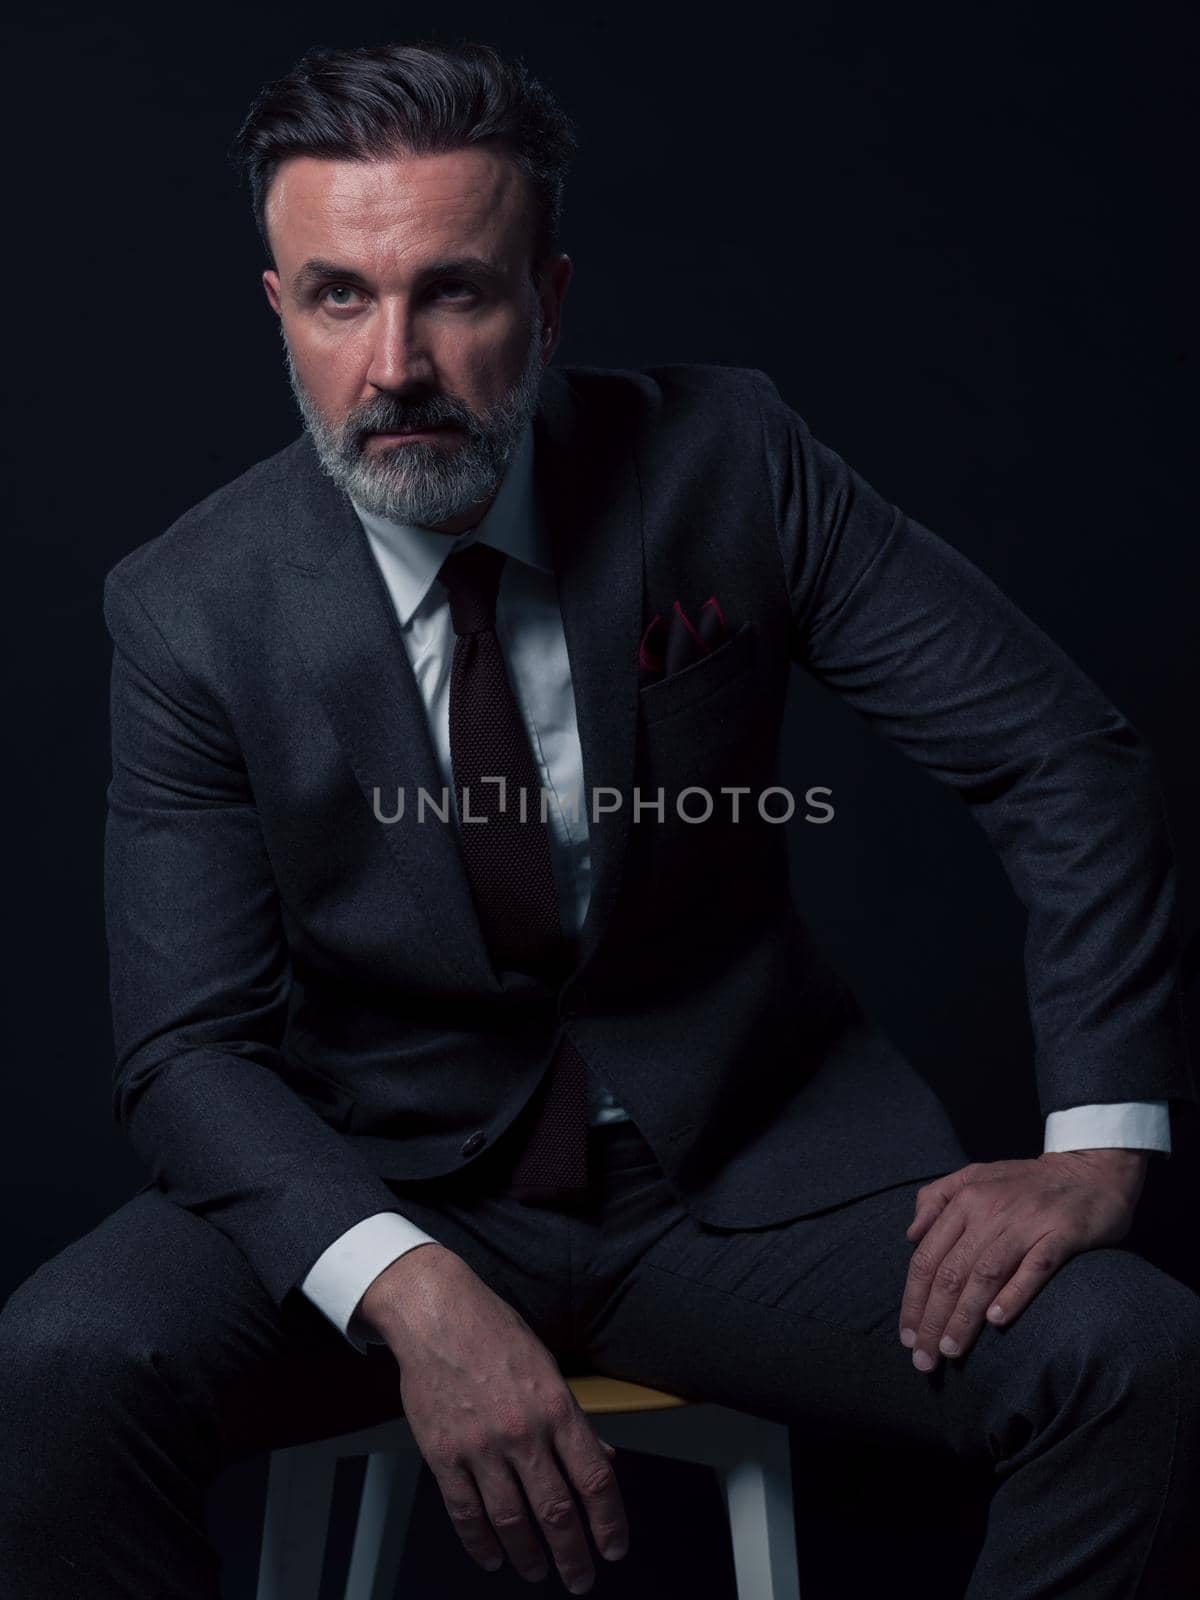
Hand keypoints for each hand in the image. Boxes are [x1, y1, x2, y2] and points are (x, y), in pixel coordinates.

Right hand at [358, 1244, 628, 1591]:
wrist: (437, 1314)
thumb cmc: (494, 1334)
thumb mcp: (548, 1369)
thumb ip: (574, 1422)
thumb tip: (604, 1461)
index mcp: (557, 1407)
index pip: (594, 1479)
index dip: (610, 1522)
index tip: (614, 1547)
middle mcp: (522, 1431)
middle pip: (556, 1511)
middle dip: (573, 1555)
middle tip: (581, 1578)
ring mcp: (481, 1445)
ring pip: (511, 1521)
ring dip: (529, 1556)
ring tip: (538, 1571)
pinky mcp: (443, 1454)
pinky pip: (465, 1513)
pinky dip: (480, 1544)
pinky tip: (492, 1557)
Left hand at [898, 1148, 1149, 1373]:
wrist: (1090, 1169)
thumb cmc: (1026, 1182)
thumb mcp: (975, 1176)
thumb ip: (938, 1198)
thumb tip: (911, 1235)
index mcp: (965, 1200)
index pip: (928, 1257)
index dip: (913, 1299)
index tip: (907, 1336)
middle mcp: (990, 1211)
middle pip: (952, 1272)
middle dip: (933, 1319)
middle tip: (923, 1359)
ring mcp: (1027, 1223)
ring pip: (986, 1274)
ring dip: (965, 1316)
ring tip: (950, 1350)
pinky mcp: (1062, 1234)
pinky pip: (1034, 1267)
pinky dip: (1014, 1293)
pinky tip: (997, 1321)